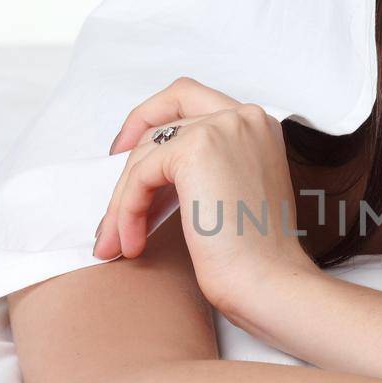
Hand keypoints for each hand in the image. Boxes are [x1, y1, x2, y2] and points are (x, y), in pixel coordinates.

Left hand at [92, 77, 319, 317]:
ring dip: (124, 199)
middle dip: (131, 151)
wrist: (269, 283)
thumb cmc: (257, 256)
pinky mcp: (194, 150)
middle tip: (112, 195)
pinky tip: (132, 243)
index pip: (192, 99)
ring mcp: (221, 128)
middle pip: (164, 116)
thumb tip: (148, 168)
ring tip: (116, 240)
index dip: (154, 117)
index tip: (128, 148)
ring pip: (147, 151)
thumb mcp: (235, 192)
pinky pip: (140, 175)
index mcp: (259, 125)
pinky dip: (127, 209)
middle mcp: (244, 116)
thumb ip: (206, 166)